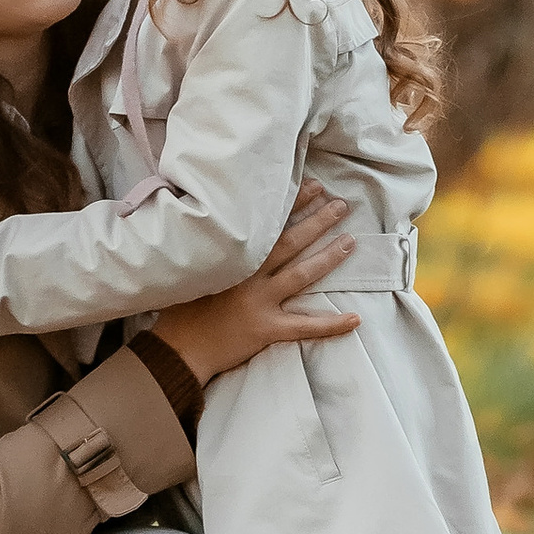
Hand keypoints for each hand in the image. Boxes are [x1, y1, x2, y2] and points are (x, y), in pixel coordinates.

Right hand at [151, 191, 360, 386]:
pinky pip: (305, 327)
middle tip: (340, 205)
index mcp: (234, 257)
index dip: (292, 204)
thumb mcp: (195, 266)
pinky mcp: (267, 330)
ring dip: (328, 257)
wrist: (179, 346)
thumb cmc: (182, 306)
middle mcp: (251, 275)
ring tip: (351, 241)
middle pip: (291, 243)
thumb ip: (214, 247)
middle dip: (317, 221)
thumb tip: (225, 220)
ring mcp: (261, 303)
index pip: (269, 224)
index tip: (313, 186)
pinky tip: (355, 319)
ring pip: (302, 276)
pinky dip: (331, 325)